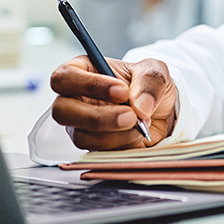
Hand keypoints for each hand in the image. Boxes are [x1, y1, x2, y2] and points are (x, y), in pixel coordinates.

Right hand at [50, 56, 178, 149]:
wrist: (162, 111)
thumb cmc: (148, 85)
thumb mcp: (155, 71)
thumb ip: (149, 81)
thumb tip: (140, 106)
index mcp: (81, 71)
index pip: (64, 78)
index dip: (88, 85)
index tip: (122, 91)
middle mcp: (74, 99)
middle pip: (61, 111)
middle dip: (97, 117)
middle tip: (130, 115)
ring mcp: (81, 126)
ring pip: (81, 136)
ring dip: (115, 134)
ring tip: (141, 123)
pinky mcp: (94, 146)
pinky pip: (99, 152)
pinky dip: (122, 145)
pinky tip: (138, 135)